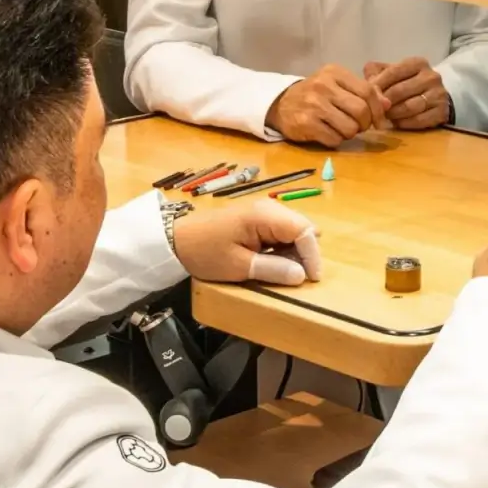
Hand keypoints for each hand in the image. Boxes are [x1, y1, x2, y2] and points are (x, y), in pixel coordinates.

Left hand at [173, 199, 322, 287]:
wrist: (175, 240)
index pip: (304, 230)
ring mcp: (263, 211)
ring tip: (288, 271)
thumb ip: (273, 270)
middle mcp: (268, 208)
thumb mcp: (239, 267)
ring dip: (296, 250)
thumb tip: (302, 276)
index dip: (312, 255)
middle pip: (302, 227)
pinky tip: (277, 262)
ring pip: (294, 229)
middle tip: (302, 277)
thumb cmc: (206, 253)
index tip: (312, 278)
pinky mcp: (257, 218)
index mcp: (265, 216)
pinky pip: (281, 231)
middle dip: (306, 252)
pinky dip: (284, 247)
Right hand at [268, 65, 388, 145]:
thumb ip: (363, 92)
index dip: (378, 110)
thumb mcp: (338, 86)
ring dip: (350, 133)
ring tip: (341, 128)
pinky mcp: (305, 123)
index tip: (378, 121)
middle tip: (358, 126)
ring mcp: (313, 105)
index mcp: (334, 73)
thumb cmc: (316, 95)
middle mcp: (323, 86)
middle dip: (365, 124)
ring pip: (350, 128)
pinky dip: (336, 140)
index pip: (368, 91)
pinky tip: (328, 133)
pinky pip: (334, 139)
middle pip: (361, 111)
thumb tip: (387, 105)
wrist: (280, 104)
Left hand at [364, 57, 449, 131]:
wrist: (436, 96)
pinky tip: (397, 122)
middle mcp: (431, 77)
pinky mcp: (441, 112)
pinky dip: (404, 123)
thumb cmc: (409, 82)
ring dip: (392, 114)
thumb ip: (377, 72)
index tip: (366, 94)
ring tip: (385, 116)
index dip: (377, 84)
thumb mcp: (394, 72)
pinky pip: (418, 120)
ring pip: (408, 107)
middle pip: (399, 91)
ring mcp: (438, 95)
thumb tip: (366, 84)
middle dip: (383, 102)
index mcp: (418, 63)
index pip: (393, 72)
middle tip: (373, 109)